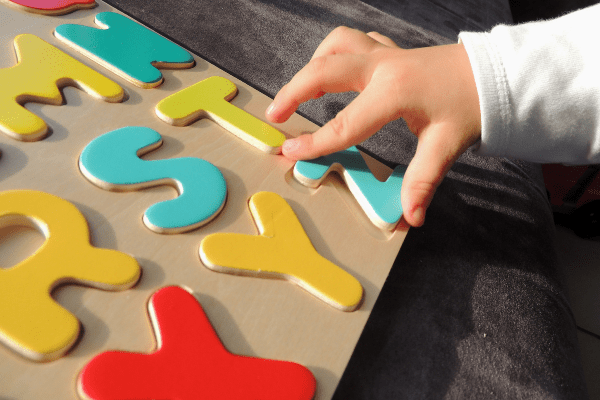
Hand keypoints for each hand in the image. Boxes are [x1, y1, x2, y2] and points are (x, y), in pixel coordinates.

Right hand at [266, 27, 480, 226]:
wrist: (495, 73)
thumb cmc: (472, 104)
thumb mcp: (447, 145)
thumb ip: (423, 181)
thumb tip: (411, 217)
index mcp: (393, 92)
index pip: (344, 123)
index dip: (314, 141)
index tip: (288, 152)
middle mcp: (382, 67)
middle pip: (323, 70)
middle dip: (293, 92)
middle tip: (275, 115)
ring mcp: (385, 54)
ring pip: (336, 44)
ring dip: (313, 64)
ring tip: (300, 90)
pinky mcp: (390, 52)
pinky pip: (353, 42)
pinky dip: (334, 53)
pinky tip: (334, 71)